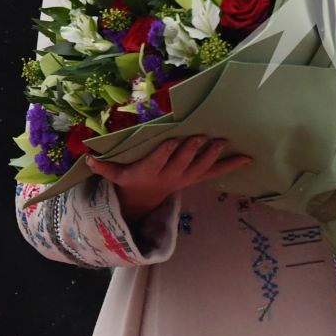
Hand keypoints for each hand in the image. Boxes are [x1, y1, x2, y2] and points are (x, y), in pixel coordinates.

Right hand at [88, 137, 250, 220]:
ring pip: (201, 167)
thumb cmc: (131, 178)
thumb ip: (104, 168)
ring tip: (222, 141)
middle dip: (191, 150)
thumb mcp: (116, 175)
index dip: (166, 152)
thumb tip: (87, 157)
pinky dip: (232, 166)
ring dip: (212, 154)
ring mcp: (186, 177)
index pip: (158, 161)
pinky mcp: (197, 177)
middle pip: (182, 162)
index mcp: (150, 172)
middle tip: (199, 136)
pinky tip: (248, 158)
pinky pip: (216, 172)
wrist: (146, 199)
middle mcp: (170, 176)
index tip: (172, 140)